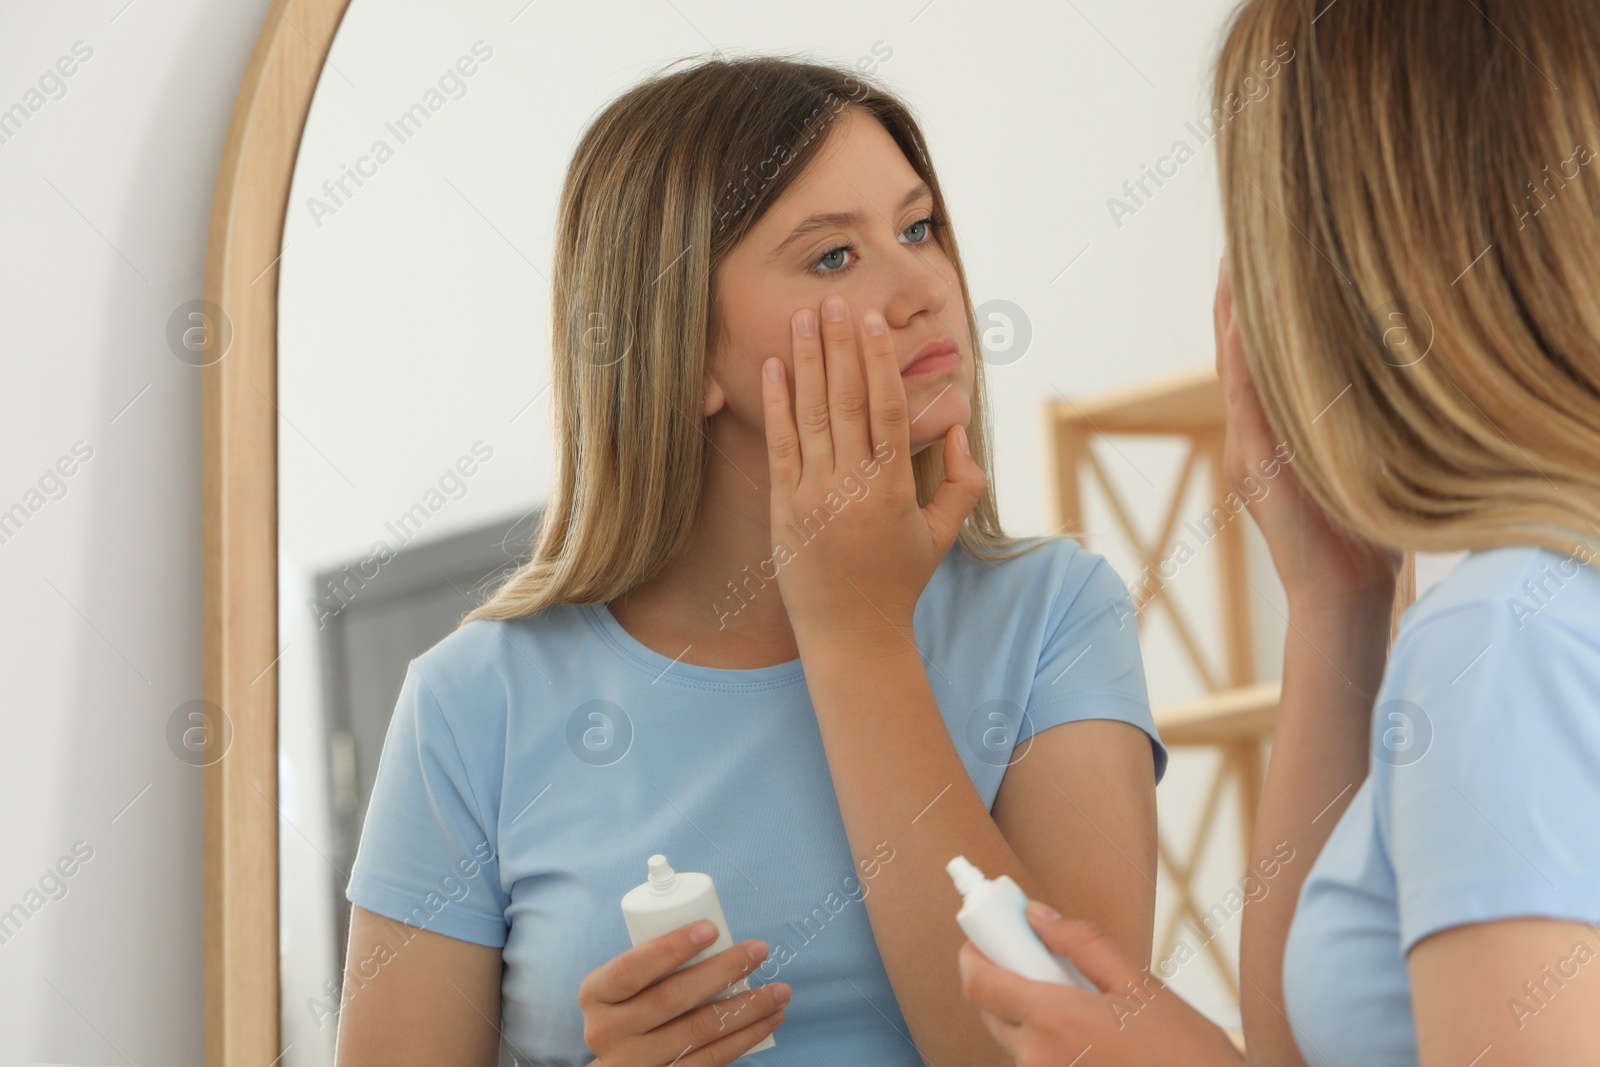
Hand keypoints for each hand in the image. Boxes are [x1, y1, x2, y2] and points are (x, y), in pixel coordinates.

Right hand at [577, 921, 788, 1065]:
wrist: (619, 1065)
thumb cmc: (631, 1010)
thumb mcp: (624, 986)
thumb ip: (654, 966)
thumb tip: (717, 939)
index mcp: (595, 995)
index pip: (631, 968)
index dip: (671, 947)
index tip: (711, 929)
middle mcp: (608, 1032)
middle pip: (671, 998)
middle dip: (722, 970)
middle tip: (758, 951)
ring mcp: (635, 1063)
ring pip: (699, 1030)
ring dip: (746, 1007)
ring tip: (778, 990)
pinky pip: (711, 1060)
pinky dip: (745, 1038)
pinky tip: (768, 1020)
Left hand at [759, 293, 986, 637]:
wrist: (850, 633)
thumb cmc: (899, 582)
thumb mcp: (942, 535)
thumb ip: (962, 483)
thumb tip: (957, 431)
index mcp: (893, 489)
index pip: (885, 409)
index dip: (878, 361)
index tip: (871, 323)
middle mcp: (852, 486)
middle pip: (846, 401)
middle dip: (839, 347)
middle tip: (834, 301)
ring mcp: (813, 496)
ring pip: (810, 415)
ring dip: (806, 362)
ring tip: (801, 318)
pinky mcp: (784, 508)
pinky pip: (779, 445)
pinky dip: (776, 404)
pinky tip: (773, 368)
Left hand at [957, 903, 1241, 1066]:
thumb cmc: (1186, 1052)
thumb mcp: (1141, 985)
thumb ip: (1081, 943)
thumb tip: (1036, 914)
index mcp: (1054, 1020)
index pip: (979, 982)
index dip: (973, 954)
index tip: (983, 936)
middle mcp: (1038, 1058)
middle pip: (991, 1012)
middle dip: (1005, 983)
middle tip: (1043, 965)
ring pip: (1016, 1042)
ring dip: (1032, 1019)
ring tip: (1087, 1012)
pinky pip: (1038, 1064)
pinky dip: (1050, 1047)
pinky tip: (1094, 1044)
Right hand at [1214, 254, 1401, 609]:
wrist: (1343, 592)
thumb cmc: (1364, 535)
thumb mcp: (1358, 464)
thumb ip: (1350, 426)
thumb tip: (1382, 378)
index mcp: (1272, 438)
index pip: (1256, 363)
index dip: (1251, 314)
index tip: (1253, 262)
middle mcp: (1251, 438)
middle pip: (1235, 355)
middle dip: (1234, 300)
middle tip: (1234, 246)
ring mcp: (1248, 449)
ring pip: (1234, 366)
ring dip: (1233, 315)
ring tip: (1232, 264)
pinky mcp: (1255, 462)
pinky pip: (1245, 396)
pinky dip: (1243, 355)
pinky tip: (1245, 318)